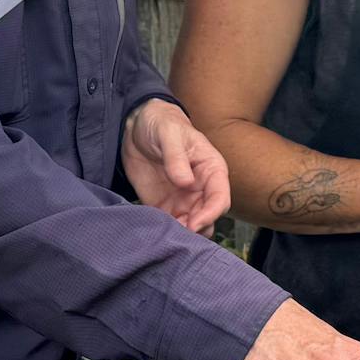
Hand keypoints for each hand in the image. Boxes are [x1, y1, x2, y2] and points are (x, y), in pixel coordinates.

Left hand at [122, 99, 230, 233]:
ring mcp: (184, 200)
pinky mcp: (165, 207)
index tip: (194, 223)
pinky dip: (166, 232)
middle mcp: (201, 189)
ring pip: (192, 227)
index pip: (220, 198)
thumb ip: (177, 157)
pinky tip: (155, 231)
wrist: (138, 128)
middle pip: (208, 218)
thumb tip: (185, 181)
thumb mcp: (168, 133)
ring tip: (166, 234)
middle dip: (196, 230)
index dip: (210, 213)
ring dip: (183, 235)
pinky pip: (171, 226)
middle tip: (178, 234)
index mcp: (211, 170)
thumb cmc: (162, 124)